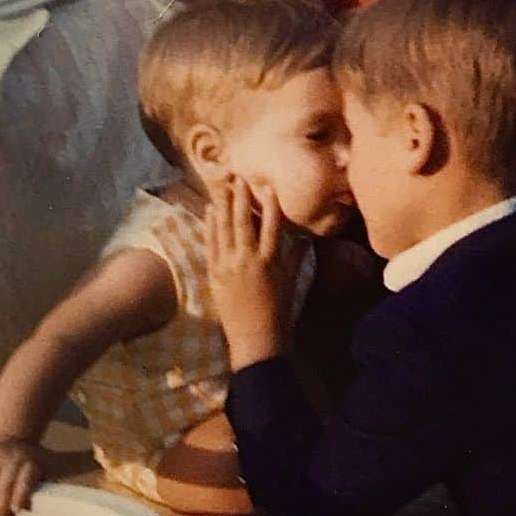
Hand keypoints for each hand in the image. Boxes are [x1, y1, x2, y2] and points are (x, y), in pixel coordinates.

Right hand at [0, 440, 47, 515]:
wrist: (12, 438)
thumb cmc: (30, 461)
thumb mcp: (44, 469)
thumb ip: (41, 488)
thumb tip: (29, 510)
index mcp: (30, 462)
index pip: (24, 481)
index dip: (20, 497)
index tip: (16, 512)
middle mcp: (10, 458)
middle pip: (3, 488)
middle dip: (1, 510)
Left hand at [206, 177, 305, 368]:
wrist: (256, 338)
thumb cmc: (279, 312)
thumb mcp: (292, 283)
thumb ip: (296, 258)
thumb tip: (304, 240)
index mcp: (270, 260)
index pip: (271, 224)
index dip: (269, 204)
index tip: (267, 186)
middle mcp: (248, 259)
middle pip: (243, 220)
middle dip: (240, 197)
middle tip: (238, 176)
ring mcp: (228, 265)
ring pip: (224, 228)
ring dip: (223, 205)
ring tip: (222, 186)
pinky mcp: (215, 273)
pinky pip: (211, 244)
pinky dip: (210, 226)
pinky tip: (210, 211)